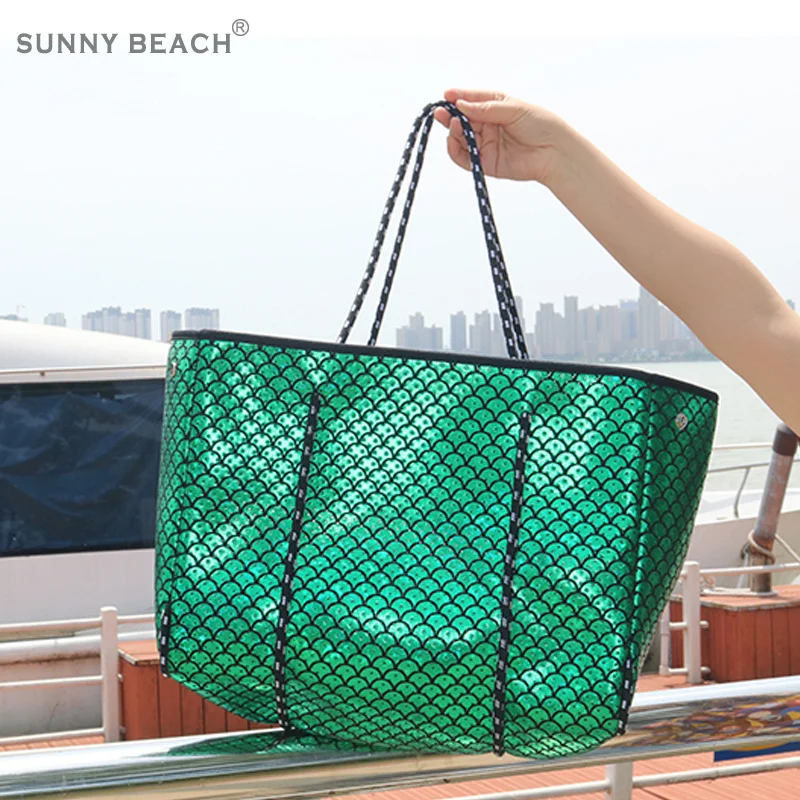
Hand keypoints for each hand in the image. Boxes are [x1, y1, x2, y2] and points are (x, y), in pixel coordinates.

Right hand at [433, 89, 566, 184]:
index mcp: (495, 107)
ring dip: (453, 131)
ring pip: (460, 137)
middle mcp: (487, 124)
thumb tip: (461, 104)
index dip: (458, 97)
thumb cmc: (540, 125)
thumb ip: (485, 109)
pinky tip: (452, 141)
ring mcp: (485, 144)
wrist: (553, 152)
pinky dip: (454, 150)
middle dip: (450, 115)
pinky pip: (463, 158)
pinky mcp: (484, 162)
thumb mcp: (512, 109)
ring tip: (454, 125)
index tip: (447, 96)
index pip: (471, 100)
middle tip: (441, 112)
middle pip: (462, 119)